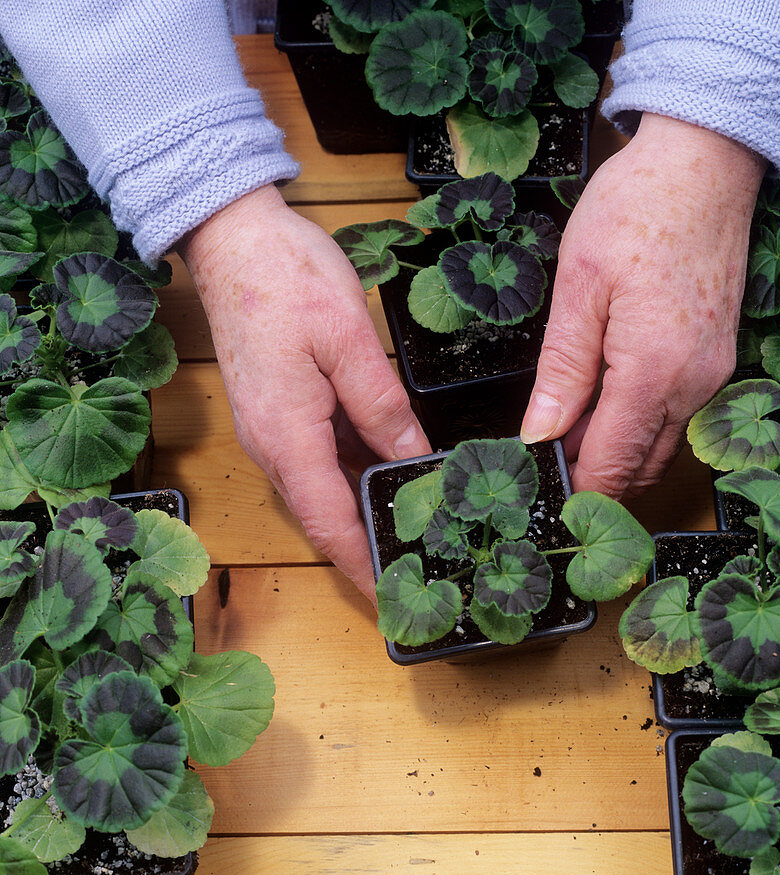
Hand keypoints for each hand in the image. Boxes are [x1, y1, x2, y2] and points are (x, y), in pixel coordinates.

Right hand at [178, 185, 429, 599]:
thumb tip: (413, 459)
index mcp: (287, 435)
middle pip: (322, 516)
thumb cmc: (285, 277)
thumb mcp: (348, 339)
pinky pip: (316, 461)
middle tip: (417, 569)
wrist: (230, 237)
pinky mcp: (276, 413)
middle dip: (365, 549)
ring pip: (321, 490)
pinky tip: (388, 476)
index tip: (391, 600)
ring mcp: (270, 431)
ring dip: (359, 514)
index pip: (328, 522)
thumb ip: (383, 407)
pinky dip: (350, 477)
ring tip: (411, 531)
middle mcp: (272, 445)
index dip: (360, 565)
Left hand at [521, 113, 766, 496]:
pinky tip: (603, 398)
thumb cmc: (636, 210)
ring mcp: (711, 376)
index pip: (611, 465)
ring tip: (568, 424)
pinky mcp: (716, 361)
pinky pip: (677, 418)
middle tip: (545, 459)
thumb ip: (561, 371)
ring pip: (661, 448)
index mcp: (652, 373)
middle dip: (594, 476)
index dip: (573, 488)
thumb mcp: (578, 287)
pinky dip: (640, 424)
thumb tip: (538, 434)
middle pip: (640, 469)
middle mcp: (692, 386)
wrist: (705, 162)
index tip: (540, 490)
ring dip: (617, 451)